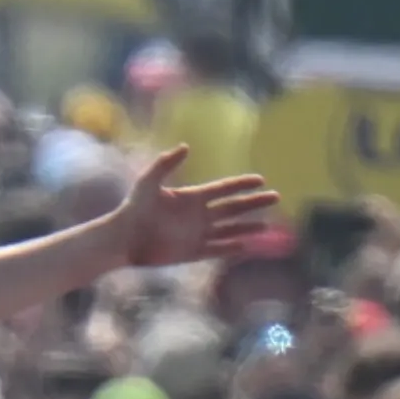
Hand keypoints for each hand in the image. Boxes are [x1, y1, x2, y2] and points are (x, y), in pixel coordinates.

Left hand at [106, 146, 276, 269]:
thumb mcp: (148, 181)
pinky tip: (248, 245)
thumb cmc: (133, 208)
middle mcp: (198, 215)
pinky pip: (217, 249)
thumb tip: (186, 146)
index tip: (260, 180)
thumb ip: (165, 163)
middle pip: (233, 208)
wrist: (123, 238)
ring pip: (229, 229)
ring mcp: (197, 234)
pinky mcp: (191, 252)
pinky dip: (232, 247)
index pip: (224, 189)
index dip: (242, 184)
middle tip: (275, 197)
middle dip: (254, 203)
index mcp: (192, 197)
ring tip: (268, 225)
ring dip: (248, 227)